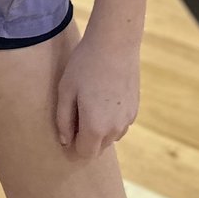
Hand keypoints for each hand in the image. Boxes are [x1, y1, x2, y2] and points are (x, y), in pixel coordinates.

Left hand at [53, 30, 139, 158]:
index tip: (67, 128)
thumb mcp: (66, 90)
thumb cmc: (85, 65)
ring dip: (99, 128)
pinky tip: (103, 95)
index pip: (85, 153)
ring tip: (89, 100)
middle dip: (85, 137)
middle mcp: (115, 129)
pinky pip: (119, 124)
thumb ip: (63, 120)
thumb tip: (65, 141)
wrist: (115, 44)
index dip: (73, 144)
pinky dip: (110, 118)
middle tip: (76, 110)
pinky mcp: (135, 109)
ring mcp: (128, 120)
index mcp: (96, 127)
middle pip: (98, 147)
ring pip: (110, 137)